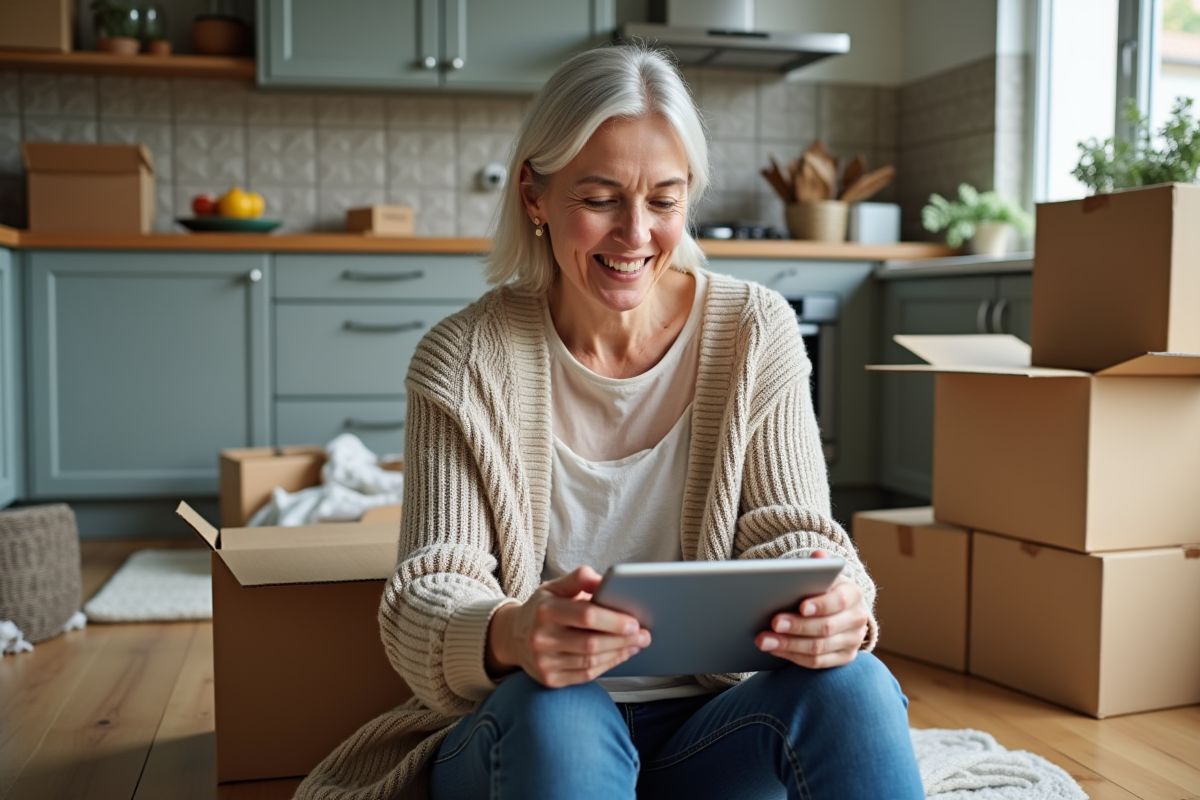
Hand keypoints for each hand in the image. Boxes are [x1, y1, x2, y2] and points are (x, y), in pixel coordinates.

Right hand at [486, 566, 650, 687]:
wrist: (512, 637)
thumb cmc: (542, 608)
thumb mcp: (554, 586)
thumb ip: (580, 579)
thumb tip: (607, 580)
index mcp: (545, 610)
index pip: (586, 616)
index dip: (613, 620)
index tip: (635, 622)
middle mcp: (541, 639)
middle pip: (591, 643)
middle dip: (622, 640)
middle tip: (644, 635)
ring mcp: (544, 663)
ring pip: (591, 661)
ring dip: (619, 653)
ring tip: (636, 644)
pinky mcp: (549, 680)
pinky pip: (586, 675)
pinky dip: (607, 665)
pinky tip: (620, 655)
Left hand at [755, 550, 868, 668]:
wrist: (842, 611)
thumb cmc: (825, 589)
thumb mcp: (824, 575)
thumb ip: (819, 566)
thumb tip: (818, 556)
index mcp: (853, 594)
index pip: (840, 601)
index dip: (821, 605)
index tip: (801, 606)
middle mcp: (857, 619)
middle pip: (826, 628)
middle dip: (797, 626)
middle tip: (773, 623)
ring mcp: (852, 642)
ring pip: (818, 648)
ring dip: (788, 645)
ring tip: (764, 640)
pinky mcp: (843, 658)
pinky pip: (816, 662)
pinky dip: (793, 656)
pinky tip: (774, 649)